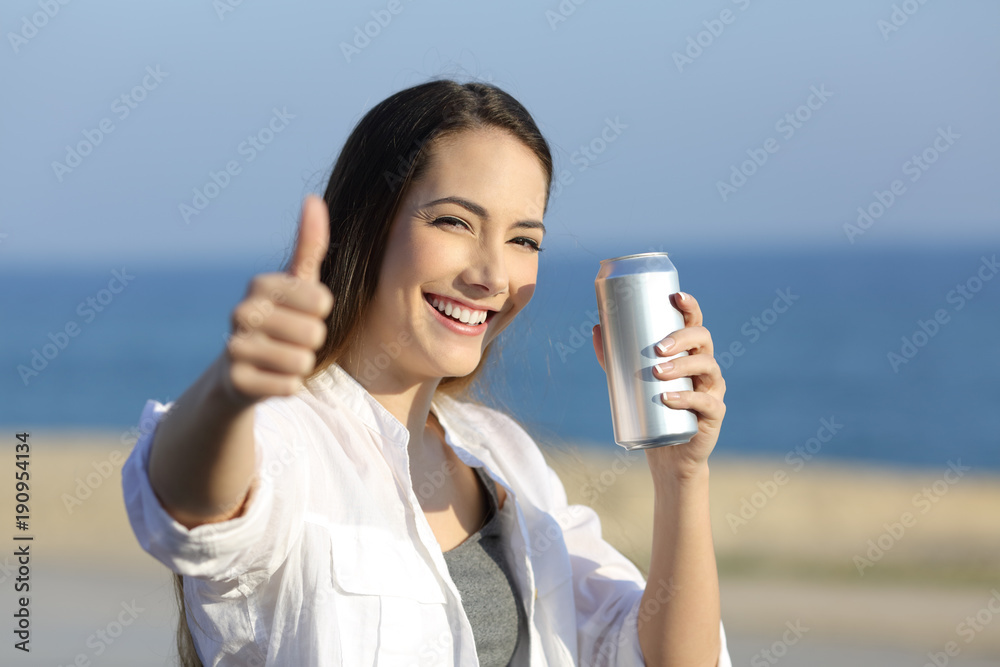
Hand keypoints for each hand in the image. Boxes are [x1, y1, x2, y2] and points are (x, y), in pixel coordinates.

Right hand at [219, 194, 334, 407]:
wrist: (240, 371)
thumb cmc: (280, 320)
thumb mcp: (297, 282)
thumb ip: (309, 244)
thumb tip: (313, 198)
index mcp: (260, 285)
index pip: (322, 302)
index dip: (320, 314)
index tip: (302, 313)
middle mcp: (241, 312)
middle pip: (314, 334)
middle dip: (311, 341)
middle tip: (290, 339)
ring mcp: (234, 347)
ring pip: (302, 362)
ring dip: (300, 365)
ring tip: (280, 358)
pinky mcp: (235, 381)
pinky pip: (288, 386)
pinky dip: (288, 386)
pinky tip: (270, 377)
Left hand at [592, 291, 726, 480]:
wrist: (667, 454)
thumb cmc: (651, 410)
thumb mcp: (630, 380)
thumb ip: (614, 356)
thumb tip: (596, 328)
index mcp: (689, 353)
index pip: (694, 323)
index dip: (690, 307)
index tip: (676, 296)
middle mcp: (705, 366)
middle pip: (703, 340)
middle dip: (681, 338)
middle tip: (656, 349)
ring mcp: (713, 389)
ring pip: (707, 367)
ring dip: (682, 366)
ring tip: (657, 373)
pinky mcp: (714, 414)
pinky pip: (706, 402)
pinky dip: (686, 398)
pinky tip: (668, 398)